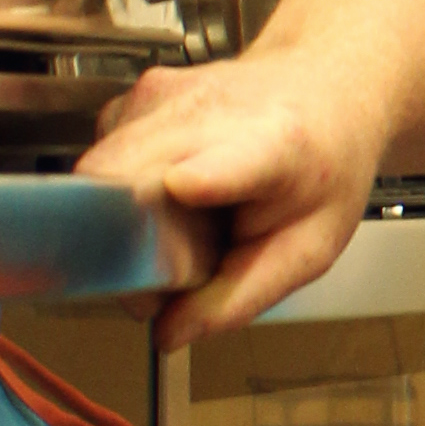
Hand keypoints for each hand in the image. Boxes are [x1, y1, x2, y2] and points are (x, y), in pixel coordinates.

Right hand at [90, 49, 384, 344]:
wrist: (323, 91)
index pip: (231, 160)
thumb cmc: (322, 166)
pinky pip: (101, 159)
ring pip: (101, 176)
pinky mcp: (134, 96)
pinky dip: (121, 190)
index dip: (204, 177)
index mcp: (275, 146)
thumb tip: (170, 333)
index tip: (183, 188)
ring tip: (182, 219)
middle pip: (131, 184)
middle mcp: (212, 111)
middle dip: (129, 246)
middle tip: (172, 267)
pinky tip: (168, 188)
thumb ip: (242, 296)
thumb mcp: (309, 247)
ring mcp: (166, 97)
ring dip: (122, 219)